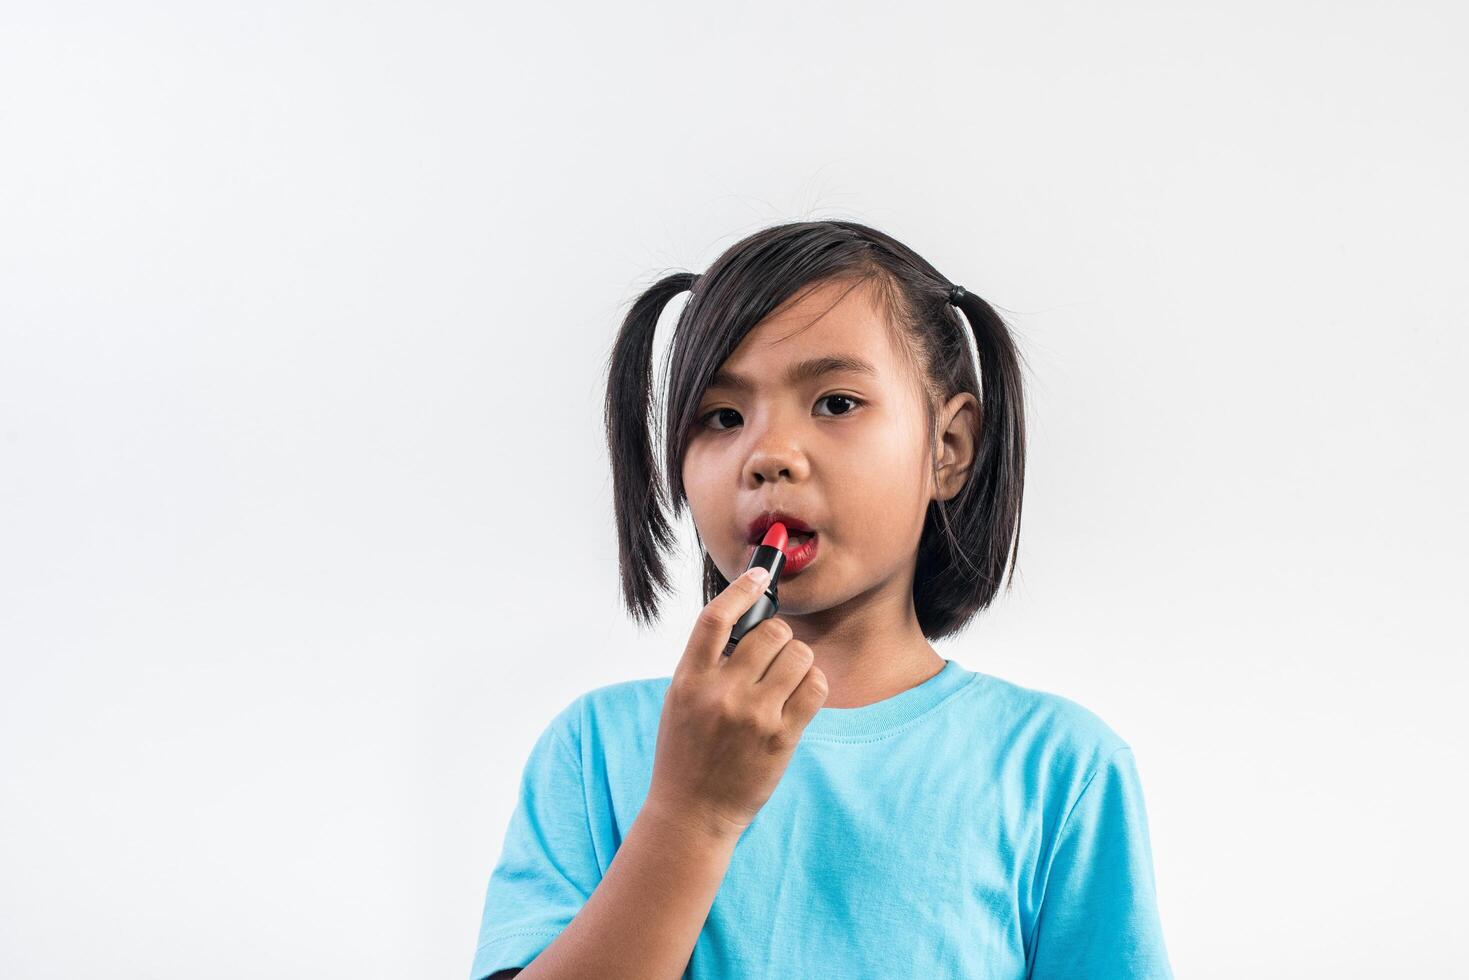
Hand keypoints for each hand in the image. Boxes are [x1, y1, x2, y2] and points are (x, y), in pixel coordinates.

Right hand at [644, 567, 827, 841]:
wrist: (692, 813)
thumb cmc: (686, 753)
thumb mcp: (681, 701)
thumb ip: (707, 663)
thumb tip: (747, 621)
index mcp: (689, 680)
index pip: (717, 617)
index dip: (743, 588)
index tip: (760, 575)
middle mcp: (721, 693)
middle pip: (770, 631)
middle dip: (778, 636)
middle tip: (774, 652)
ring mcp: (753, 716)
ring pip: (799, 654)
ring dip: (798, 660)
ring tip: (786, 678)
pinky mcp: (781, 738)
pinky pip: (815, 686)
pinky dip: (813, 683)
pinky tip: (800, 694)